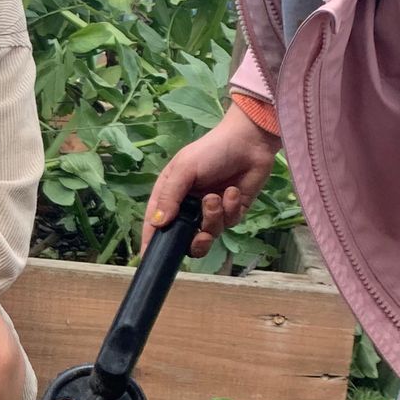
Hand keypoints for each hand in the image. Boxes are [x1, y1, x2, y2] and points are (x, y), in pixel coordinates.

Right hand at [143, 105, 278, 255]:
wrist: (250, 142)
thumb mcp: (184, 169)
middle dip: (193, 241)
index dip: (152, 240)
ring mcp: (212, 211)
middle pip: (184, 238)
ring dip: (214, 217)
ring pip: (209, 232)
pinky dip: (231, 208)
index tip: (149, 256)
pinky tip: (233, 192)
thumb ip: (169, 197)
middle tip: (200, 236)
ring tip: (217, 197)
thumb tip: (157, 223)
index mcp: (171, 194)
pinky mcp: (233, 211)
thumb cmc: (210, 151)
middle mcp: (189, 206)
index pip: (156, 222)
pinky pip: (230, 223)